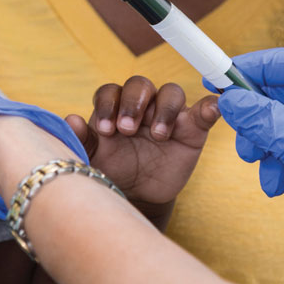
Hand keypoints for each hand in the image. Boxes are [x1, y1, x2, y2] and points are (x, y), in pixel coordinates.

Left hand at [65, 76, 218, 206]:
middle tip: (127, 130)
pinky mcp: (192, 129)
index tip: (104, 130)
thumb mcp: (93, 160)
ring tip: (158, 135)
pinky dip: (211, 106)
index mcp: (114, 109)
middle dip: (133, 102)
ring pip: (170, 93)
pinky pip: (205, 110)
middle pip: (140, 85)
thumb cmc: (112, 173)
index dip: (107, 105)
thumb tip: (71, 119)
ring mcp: (168, 116)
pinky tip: (212, 109)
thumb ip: (81, 141)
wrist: (138, 198)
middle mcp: (141, 107)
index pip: (110, 92)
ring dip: (164, 108)